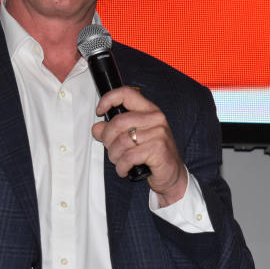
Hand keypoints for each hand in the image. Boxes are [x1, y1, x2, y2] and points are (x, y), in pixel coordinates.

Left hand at [92, 87, 187, 206]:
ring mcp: (159, 133)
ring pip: (122, 141)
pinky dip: (122, 166)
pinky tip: (125, 169)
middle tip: (111, 149)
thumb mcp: (132, 139)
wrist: (172, 175)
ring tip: (119, 161)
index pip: (127, 94)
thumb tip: (97, 128)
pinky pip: (129, 157)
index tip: (100, 111)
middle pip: (118, 122)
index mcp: (149, 110)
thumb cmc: (154, 155)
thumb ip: (113, 131)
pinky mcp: (158, 149)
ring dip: (114, 156)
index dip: (109, 99)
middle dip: (108, 139)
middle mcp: (156, 118)